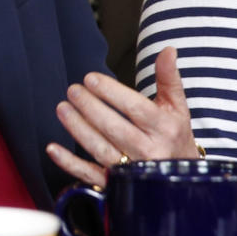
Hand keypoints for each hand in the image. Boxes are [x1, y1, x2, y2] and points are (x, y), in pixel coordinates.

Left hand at [47, 47, 198, 186]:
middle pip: (114, 128)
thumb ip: (169, 78)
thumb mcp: (177, 107)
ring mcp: (131, 171)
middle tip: (73, 91)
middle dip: (90, 108)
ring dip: (78, 129)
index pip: (135, 108)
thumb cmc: (175, 137)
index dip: (111, 93)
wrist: (182, 180)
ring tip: (63, 109)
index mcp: (164, 129)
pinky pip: (90, 175)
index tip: (91, 79)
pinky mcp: (116, 186)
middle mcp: (148, 152)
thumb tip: (168, 50)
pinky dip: (70, 164)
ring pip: (100, 150)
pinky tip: (54, 148)